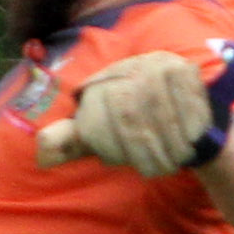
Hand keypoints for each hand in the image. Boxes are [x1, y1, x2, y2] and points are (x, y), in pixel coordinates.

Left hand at [33, 50, 210, 174]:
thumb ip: (70, 143)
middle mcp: (123, 67)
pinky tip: (190, 141)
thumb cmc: (127, 132)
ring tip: (172, 161)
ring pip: (160, 109)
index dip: (111, 144)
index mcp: (97, 85)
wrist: (171, 116)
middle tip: (155, 170)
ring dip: (169, 142)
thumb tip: (43, 151)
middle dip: (143, 148)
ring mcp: (155, 64)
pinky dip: (190, 126)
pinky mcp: (184, 68)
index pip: (97, 114)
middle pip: (129, 112)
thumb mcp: (96, 139)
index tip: (122, 163)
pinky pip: (187, 100)